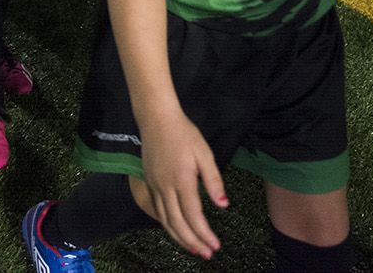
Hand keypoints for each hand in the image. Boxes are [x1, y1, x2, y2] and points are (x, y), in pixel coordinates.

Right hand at [140, 109, 228, 259]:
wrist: (156, 119)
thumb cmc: (184, 134)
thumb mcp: (205, 154)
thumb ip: (214, 181)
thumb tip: (223, 205)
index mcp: (182, 181)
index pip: (193, 216)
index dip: (204, 234)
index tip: (215, 245)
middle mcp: (165, 188)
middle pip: (178, 223)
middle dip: (193, 242)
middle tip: (207, 254)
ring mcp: (155, 186)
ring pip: (165, 221)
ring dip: (179, 238)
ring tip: (193, 249)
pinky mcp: (149, 183)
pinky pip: (158, 211)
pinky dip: (168, 226)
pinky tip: (176, 231)